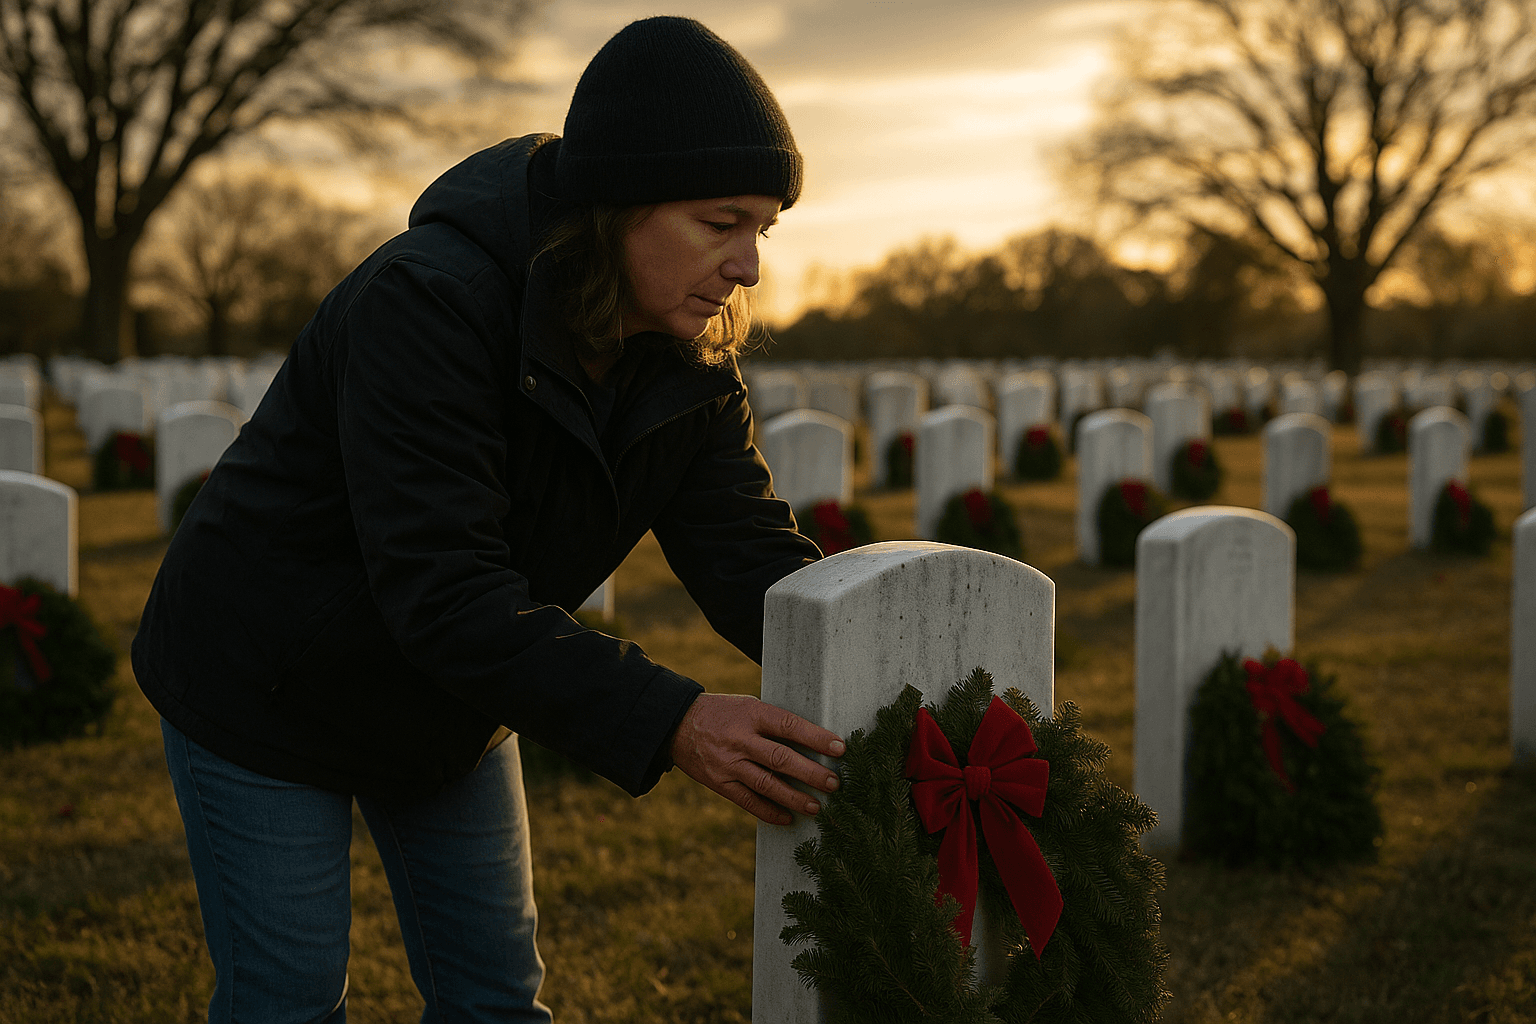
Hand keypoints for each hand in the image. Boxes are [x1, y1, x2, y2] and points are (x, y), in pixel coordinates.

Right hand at [669, 693, 845, 825]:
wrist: (677, 724)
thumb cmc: (722, 713)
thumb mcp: (748, 706)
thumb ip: (774, 723)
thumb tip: (812, 742)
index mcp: (751, 715)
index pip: (789, 726)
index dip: (816, 737)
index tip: (840, 748)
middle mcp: (740, 739)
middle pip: (781, 758)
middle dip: (811, 773)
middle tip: (834, 784)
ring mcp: (729, 763)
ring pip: (766, 784)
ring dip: (794, 798)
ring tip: (816, 807)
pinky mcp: (719, 783)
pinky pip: (747, 801)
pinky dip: (769, 812)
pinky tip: (787, 818)